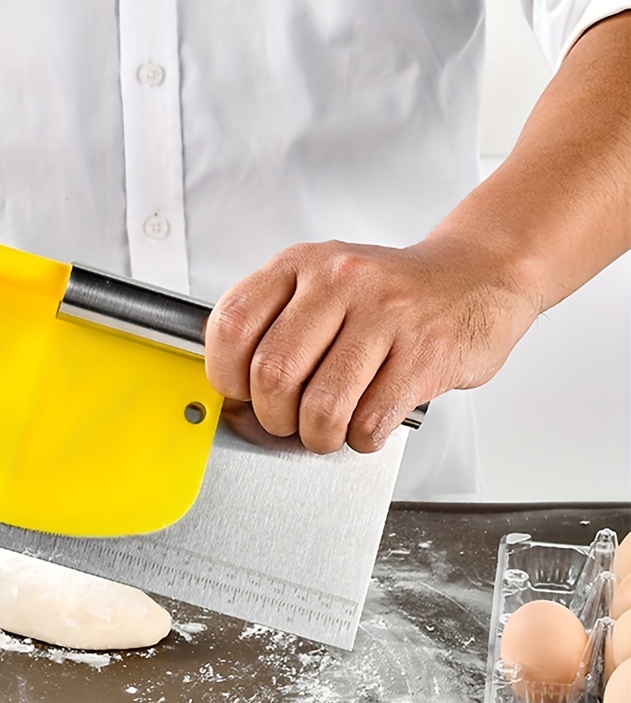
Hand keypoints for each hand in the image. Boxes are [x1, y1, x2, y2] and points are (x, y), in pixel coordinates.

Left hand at [204, 238, 539, 453]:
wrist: (477, 277)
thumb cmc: (388, 294)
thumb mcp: (321, 284)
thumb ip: (274, 327)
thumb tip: (232, 400)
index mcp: (300, 264)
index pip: (232, 325)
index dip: (225, 375)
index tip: (239, 394)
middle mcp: (339, 281)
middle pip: (272, 374)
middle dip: (273, 418)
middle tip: (288, 421)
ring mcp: (385, 315)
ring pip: (321, 407)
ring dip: (318, 436)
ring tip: (328, 429)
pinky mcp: (424, 353)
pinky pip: (369, 421)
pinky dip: (360, 438)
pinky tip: (367, 423)